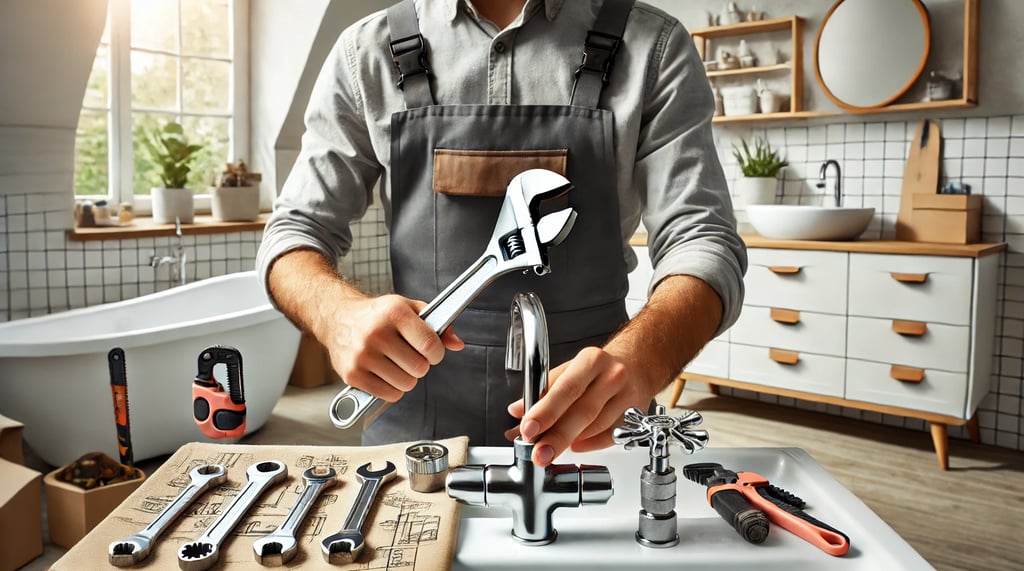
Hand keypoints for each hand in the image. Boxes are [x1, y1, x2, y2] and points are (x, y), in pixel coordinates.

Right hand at [323, 294, 463, 401]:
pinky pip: (389, 395)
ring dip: (406, 377)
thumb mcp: (409, 309)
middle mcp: (376, 333)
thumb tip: (457, 344)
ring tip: (395, 363)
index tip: (432, 352)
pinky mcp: (352, 375)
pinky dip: (392, 388)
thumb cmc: (378, 315)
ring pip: (406, 384)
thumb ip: (438, 326)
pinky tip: (385, 373)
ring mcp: (362, 355)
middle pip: (420, 368)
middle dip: (420, 365)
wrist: (338, 317)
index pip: (430, 346)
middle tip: (409, 356)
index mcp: (395, 314)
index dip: (437, 353)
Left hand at [505, 346, 654, 466]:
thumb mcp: (570, 369)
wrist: (637, 366)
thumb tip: (518, 411)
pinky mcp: (636, 417)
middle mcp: (612, 376)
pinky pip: (609, 438)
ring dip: (572, 441)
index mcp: (591, 360)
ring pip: (596, 428)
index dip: (546, 411)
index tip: (528, 429)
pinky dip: (589, 445)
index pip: (566, 388)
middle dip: (557, 436)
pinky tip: (576, 445)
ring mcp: (627, 397)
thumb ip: (543, 390)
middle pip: (583, 412)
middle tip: (539, 453)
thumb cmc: (598, 369)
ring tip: (552, 448)